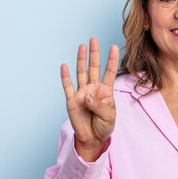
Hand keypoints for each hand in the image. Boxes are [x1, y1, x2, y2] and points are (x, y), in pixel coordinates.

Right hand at [61, 37, 118, 160]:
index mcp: (105, 91)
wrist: (92, 138)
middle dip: (94, 54)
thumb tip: (87, 95)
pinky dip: (65, 76)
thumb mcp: (108, 116)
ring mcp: (82, 93)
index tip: (113, 46)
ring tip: (81, 46)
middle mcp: (93, 88)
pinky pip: (68, 87)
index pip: (110, 72)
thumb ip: (99, 105)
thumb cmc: (104, 126)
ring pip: (81, 73)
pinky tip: (64, 66)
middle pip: (93, 67)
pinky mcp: (72, 100)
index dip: (111, 59)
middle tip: (94, 39)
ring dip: (81, 60)